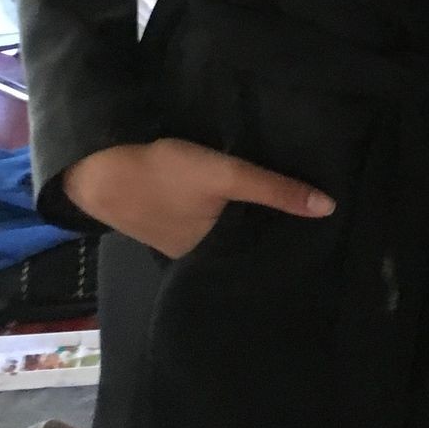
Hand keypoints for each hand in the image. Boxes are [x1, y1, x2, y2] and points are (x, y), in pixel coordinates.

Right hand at [64, 139, 334, 259]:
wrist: (100, 167)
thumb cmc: (165, 175)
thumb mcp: (226, 176)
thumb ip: (274, 190)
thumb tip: (329, 207)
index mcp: (216, 260)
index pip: (266, 254)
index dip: (293, 241)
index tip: (327, 231)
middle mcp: (201, 260)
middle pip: (249, 243)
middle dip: (275, 230)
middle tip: (315, 212)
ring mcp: (184, 243)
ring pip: (230, 233)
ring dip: (251, 219)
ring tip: (290, 202)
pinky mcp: (173, 223)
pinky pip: (211, 222)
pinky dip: (228, 212)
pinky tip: (245, 198)